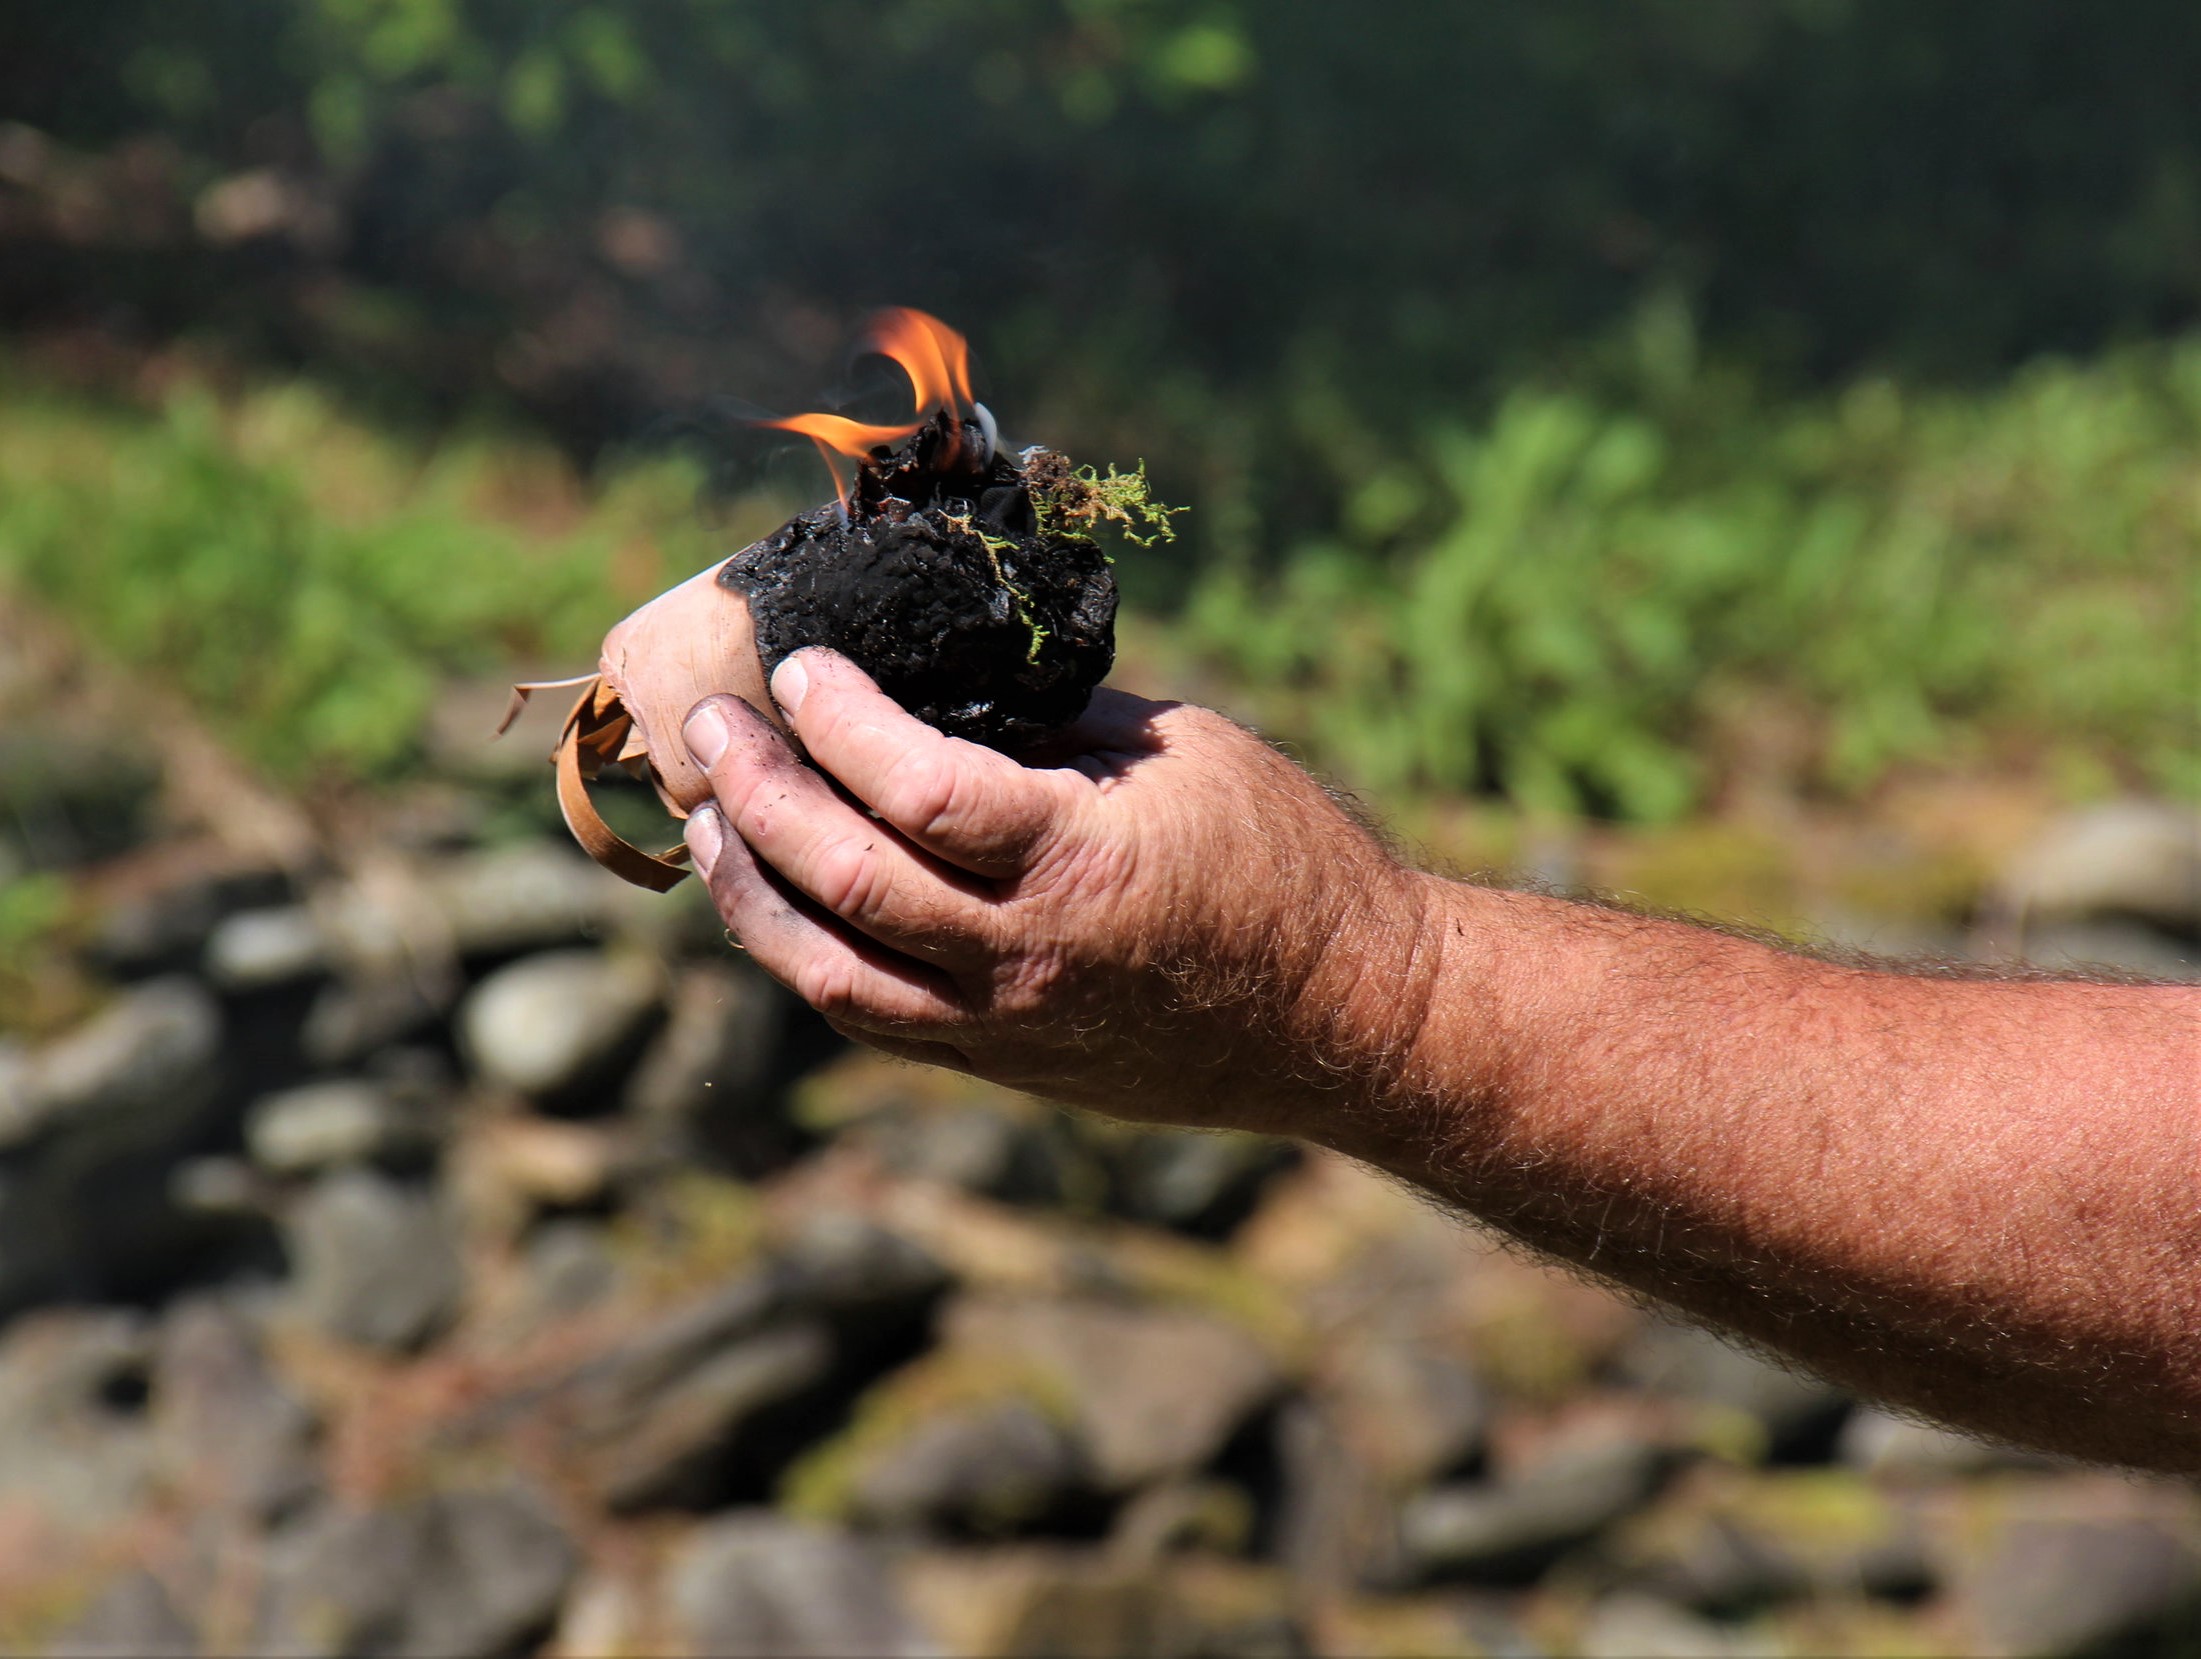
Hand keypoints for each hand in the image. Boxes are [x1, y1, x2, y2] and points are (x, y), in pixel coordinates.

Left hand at [679, 649, 1438, 1133]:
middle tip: (713, 724)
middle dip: (760, 794)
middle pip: (850, 881)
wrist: (1345, 1017)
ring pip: (833, 972)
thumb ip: (1053, 723)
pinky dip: (806, 955)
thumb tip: (939, 682)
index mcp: (1082, 862)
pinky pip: (873, 1018)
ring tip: (707, 821)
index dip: (838, 722)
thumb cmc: (1284, 862)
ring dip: (752, 892)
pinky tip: (777, 900)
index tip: (800, 668)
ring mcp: (1008, 1026)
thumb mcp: (1182, 752)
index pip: (916, 790)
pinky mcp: (1004, 1064)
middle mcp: (1028, 958)